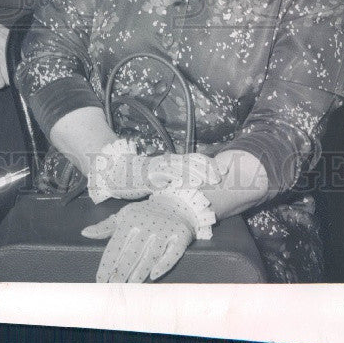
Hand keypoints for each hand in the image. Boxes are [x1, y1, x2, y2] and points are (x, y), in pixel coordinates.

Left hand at [81, 196, 195, 281]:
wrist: (178, 203)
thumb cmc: (146, 213)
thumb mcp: (125, 215)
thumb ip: (105, 227)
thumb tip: (85, 233)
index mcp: (131, 220)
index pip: (116, 245)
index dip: (107, 264)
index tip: (100, 280)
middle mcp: (147, 225)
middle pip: (131, 253)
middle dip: (121, 272)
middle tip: (113, 289)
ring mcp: (165, 231)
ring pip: (150, 255)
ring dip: (140, 271)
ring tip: (130, 286)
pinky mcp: (180, 236)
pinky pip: (172, 253)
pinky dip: (164, 264)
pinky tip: (154, 275)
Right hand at [88, 146, 221, 202]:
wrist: (119, 172)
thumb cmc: (143, 177)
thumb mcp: (164, 177)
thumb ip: (178, 178)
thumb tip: (196, 184)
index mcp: (174, 161)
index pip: (196, 158)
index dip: (210, 163)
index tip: (224, 171)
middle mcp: (168, 161)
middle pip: (191, 161)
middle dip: (206, 168)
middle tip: (220, 176)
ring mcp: (159, 167)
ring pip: (180, 167)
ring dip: (194, 172)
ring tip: (206, 179)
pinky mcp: (150, 175)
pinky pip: (164, 175)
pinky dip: (174, 178)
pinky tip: (183, 182)